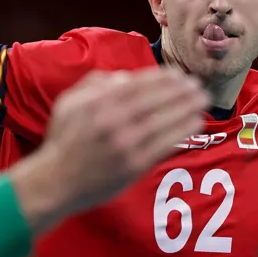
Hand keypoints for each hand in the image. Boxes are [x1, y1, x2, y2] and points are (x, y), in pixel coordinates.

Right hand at [10, 68, 207, 233]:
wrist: (55, 181)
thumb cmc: (63, 140)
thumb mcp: (69, 102)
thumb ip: (95, 83)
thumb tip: (126, 78)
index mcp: (99, 102)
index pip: (140, 83)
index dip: (164, 77)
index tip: (178, 75)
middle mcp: (115, 120)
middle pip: (157, 99)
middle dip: (182, 90)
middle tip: (197, 85)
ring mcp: (127, 144)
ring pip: (166, 120)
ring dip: (188, 108)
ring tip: (202, 101)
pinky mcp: (135, 165)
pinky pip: (166, 143)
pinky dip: (183, 131)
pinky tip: (195, 122)